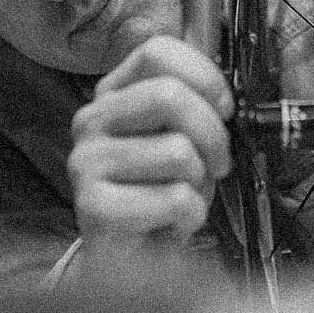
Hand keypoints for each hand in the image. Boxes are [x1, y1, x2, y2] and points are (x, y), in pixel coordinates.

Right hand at [69, 36, 233, 246]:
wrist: (130, 260)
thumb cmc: (161, 192)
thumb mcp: (182, 139)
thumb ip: (195, 109)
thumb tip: (227, 99)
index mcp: (114, 94)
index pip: (157, 52)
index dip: (204, 75)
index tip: (224, 109)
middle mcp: (91, 120)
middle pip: (169, 96)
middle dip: (212, 134)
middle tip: (217, 165)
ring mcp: (87, 162)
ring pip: (178, 151)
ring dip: (200, 183)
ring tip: (185, 198)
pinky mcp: (93, 206)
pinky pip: (173, 198)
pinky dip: (191, 216)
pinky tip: (172, 225)